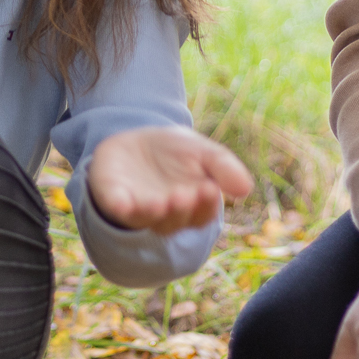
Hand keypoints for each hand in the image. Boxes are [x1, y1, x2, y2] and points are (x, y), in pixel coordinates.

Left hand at [87, 128, 253, 231]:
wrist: (136, 137)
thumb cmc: (175, 152)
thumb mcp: (203, 152)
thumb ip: (223, 167)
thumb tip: (245, 189)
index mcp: (191, 207)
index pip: (201, 215)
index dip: (204, 205)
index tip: (209, 188)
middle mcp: (164, 215)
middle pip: (174, 221)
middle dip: (180, 209)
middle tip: (184, 194)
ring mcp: (136, 208)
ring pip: (145, 220)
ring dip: (153, 213)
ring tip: (161, 202)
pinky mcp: (112, 197)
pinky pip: (115, 209)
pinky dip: (120, 208)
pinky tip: (124, 203)